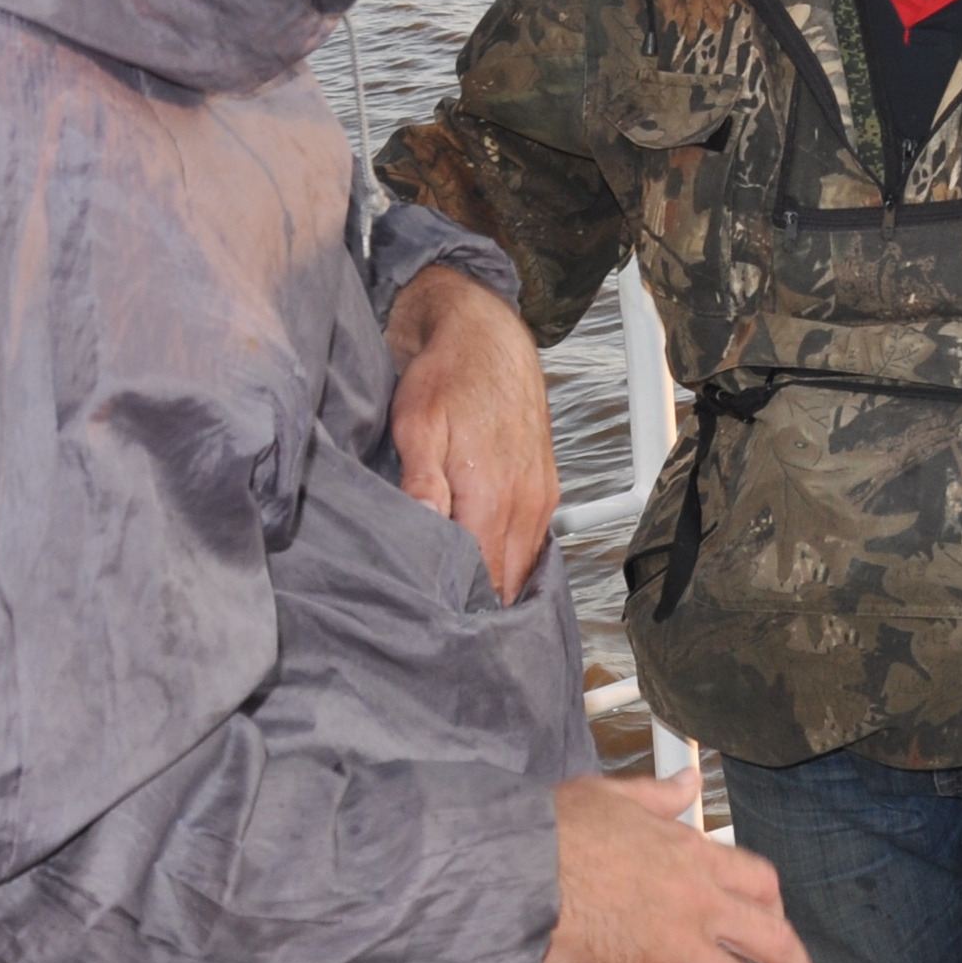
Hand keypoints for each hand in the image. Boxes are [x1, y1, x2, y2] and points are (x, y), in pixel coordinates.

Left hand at [389, 266, 557, 600]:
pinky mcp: (543, 488)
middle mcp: (526, 501)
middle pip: (508, 583)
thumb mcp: (418, 424)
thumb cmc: (447, 374)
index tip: (435, 628)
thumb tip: (426, 531)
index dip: (460, 610)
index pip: (484, 579)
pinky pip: (532, 543)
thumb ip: (423, 483)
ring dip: (497, 588)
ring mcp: (540, 496)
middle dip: (479, 609)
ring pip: (523, 566)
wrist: (486, 333)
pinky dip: (510, 562)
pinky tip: (484, 569)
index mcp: (493, 494)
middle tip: (443, 630)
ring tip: (461, 607)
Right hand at [544, 774, 819, 962]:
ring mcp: (674, 947)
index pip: (757, 881)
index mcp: (693, 855)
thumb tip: (688, 779)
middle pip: (770, 939)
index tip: (774, 922)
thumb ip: (659, 794)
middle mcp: (697, 902)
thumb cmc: (555, 828)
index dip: (773, 907)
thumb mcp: (614, 795)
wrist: (516, 868)